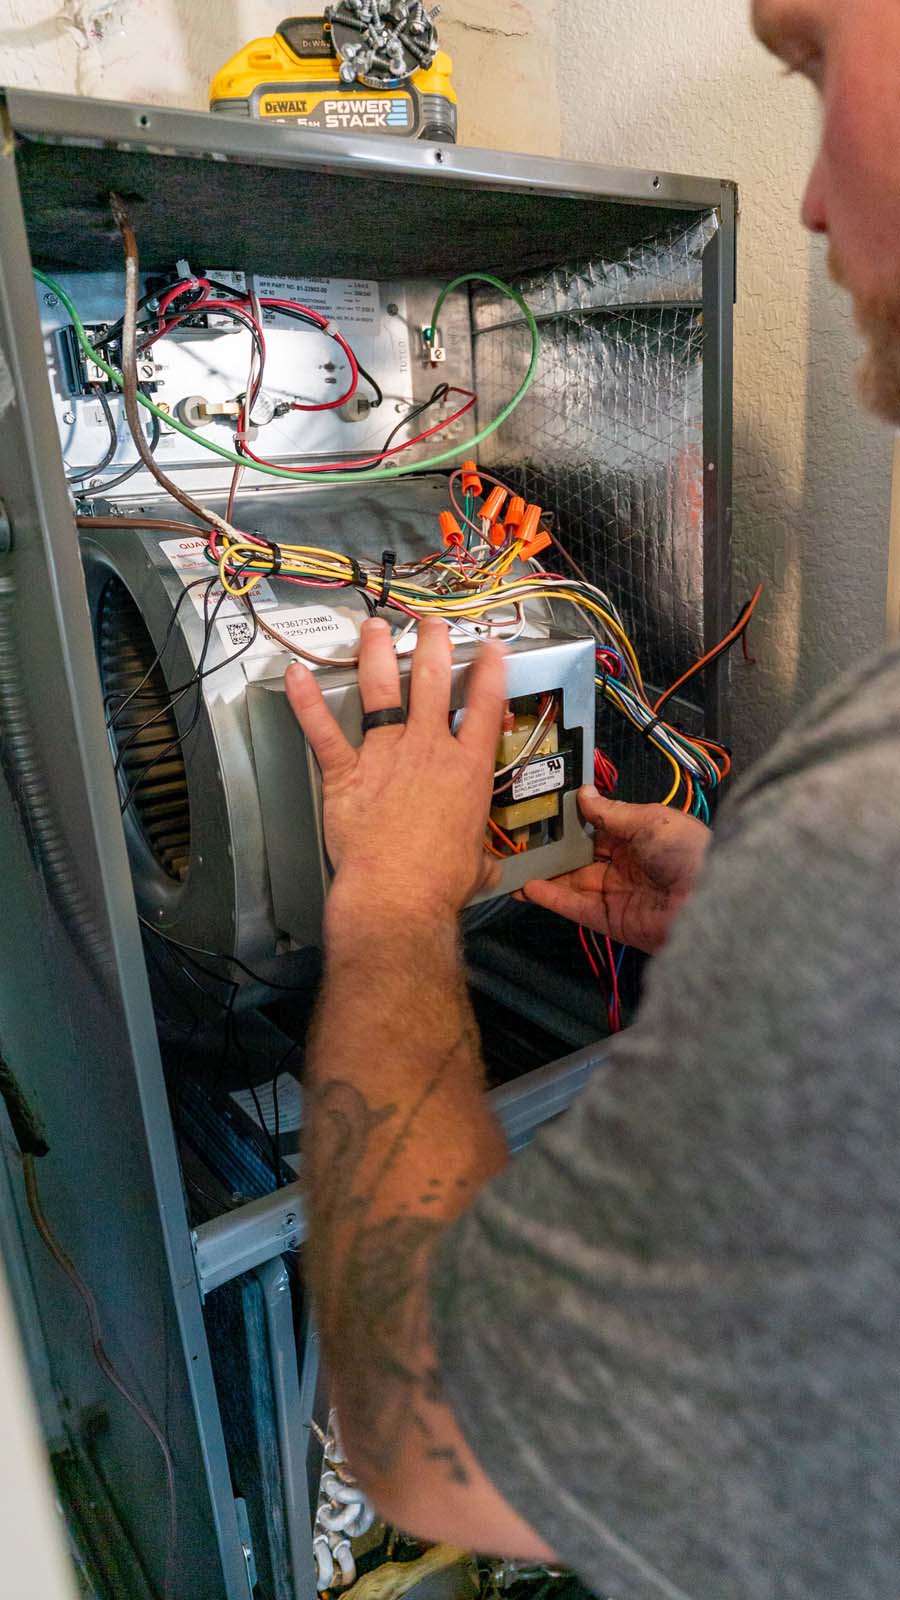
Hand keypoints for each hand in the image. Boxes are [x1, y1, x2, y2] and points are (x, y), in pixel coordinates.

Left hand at [284, 617, 506, 921]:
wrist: (399, 892)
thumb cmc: (442, 882)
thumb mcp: (479, 864)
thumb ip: (482, 855)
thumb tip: (487, 868)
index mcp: (468, 768)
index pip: (486, 705)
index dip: (492, 670)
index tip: (491, 646)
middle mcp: (429, 748)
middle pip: (434, 681)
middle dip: (433, 645)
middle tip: (431, 625)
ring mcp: (386, 754)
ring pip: (381, 690)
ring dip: (376, 654)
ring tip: (373, 629)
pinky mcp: (347, 771)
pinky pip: (323, 730)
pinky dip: (305, 702)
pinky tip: (293, 674)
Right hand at [517, 787, 709, 953]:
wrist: (710, 901)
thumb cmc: (687, 852)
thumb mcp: (651, 821)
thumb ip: (612, 812)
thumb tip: (584, 793)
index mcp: (637, 836)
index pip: (594, 827)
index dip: (568, 822)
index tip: (538, 812)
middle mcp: (623, 864)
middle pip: (578, 856)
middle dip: (549, 850)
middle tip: (516, 841)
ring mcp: (615, 893)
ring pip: (571, 882)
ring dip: (543, 875)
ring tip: (511, 866)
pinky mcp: (609, 920)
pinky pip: (574, 907)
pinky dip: (551, 898)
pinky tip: (527, 887)